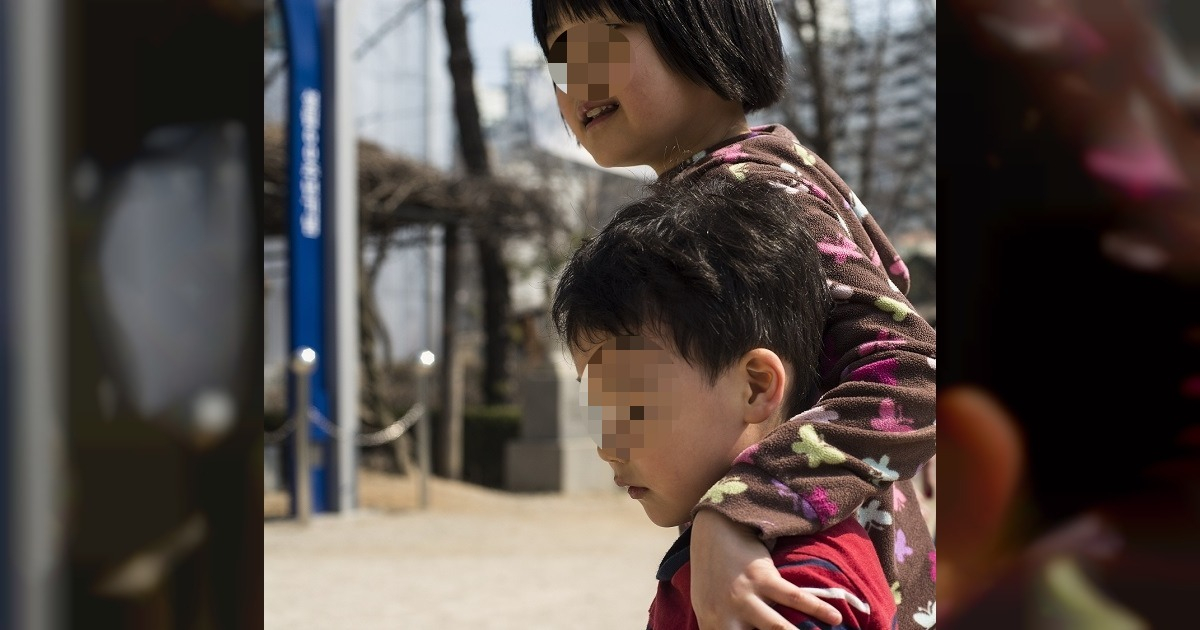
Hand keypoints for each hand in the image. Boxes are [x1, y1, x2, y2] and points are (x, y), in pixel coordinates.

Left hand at [689, 509, 842, 628]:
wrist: (714, 532)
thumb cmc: (713, 575)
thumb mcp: (707, 607)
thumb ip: (723, 629)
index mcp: (712, 627)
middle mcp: (726, 616)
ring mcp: (745, 596)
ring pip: (778, 629)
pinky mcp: (763, 577)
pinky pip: (795, 598)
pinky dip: (818, 608)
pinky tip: (835, 618)